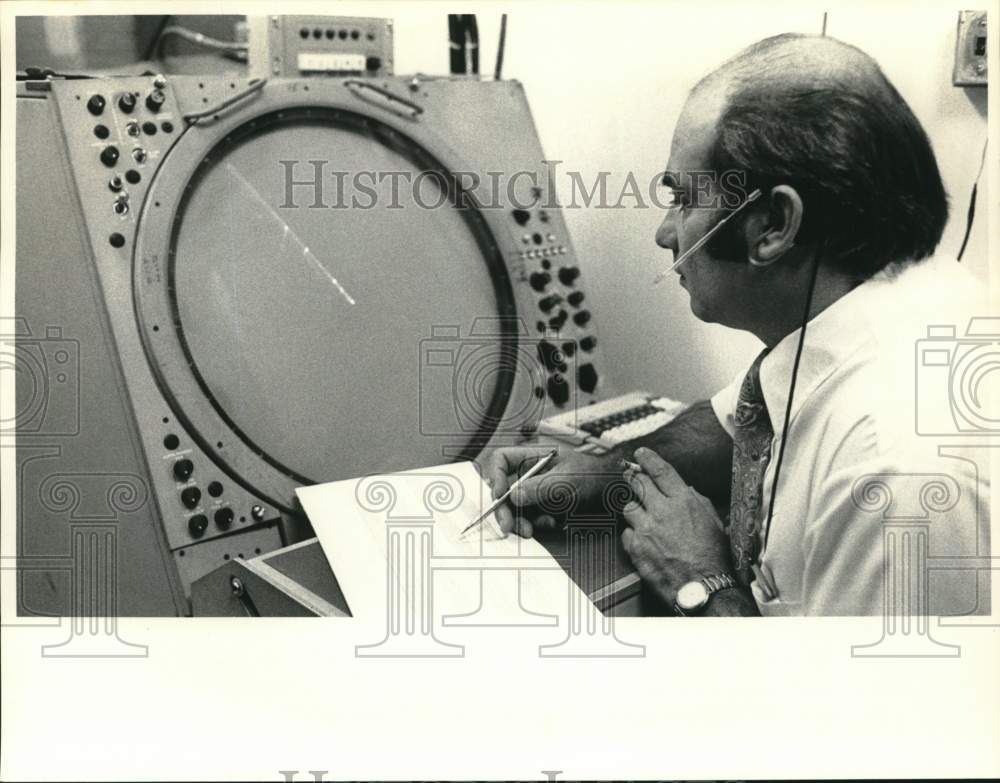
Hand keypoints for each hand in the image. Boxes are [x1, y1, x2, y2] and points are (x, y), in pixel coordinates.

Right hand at [476, 446, 627, 536]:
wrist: (617, 490)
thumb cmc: (596, 475)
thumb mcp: (568, 480)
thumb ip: (540, 487)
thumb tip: (512, 495)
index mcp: (533, 455)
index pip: (501, 459)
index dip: (495, 476)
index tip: (499, 496)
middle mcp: (531, 472)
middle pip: (503, 488)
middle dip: (504, 509)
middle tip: (508, 526)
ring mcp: (537, 489)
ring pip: (515, 506)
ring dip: (521, 520)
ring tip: (533, 530)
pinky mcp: (544, 505)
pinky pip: (531, 516)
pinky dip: (536, 523)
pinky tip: (552, 523)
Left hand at [621, 447, 730, 604]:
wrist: (703, 587)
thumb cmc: (713, 557)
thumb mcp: (714, 523)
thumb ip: (697, 502)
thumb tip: (686, 490)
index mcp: (684, 502)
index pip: (661, 471)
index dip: (648, 460)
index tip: (640, 454)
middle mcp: (662, 511)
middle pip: (638, 484)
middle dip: (633, 478)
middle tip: (629, 476)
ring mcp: (646, 529)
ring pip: (628, 507)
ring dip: (633, 509)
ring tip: (641, 516)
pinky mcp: (636, 547)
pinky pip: (626, 533)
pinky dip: (632, 534)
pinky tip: (642, 540)